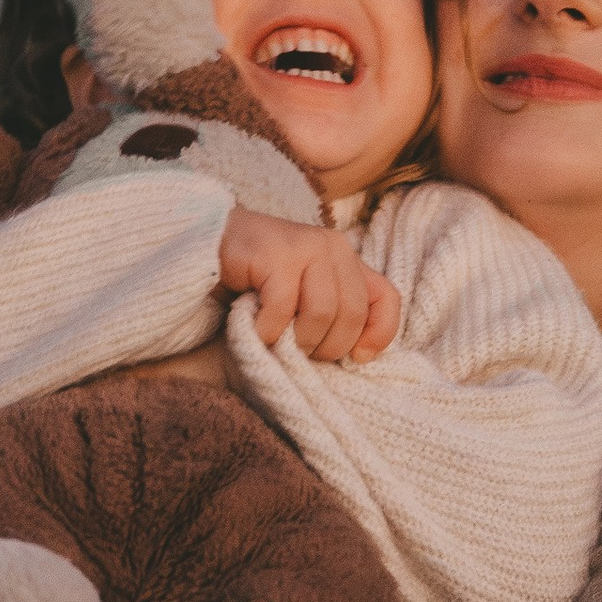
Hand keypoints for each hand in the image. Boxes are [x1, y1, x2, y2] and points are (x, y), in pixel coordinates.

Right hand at [219, 212, 401, 362]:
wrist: (214, 243)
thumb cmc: (261, 280)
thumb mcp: (307, 296)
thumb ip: (335, 314)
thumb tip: (361, 355)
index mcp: (348, 258)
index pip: (387, 298)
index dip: (379, 333)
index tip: (358, 358)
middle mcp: (334, 247)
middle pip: (352, 314)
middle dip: (328, 346)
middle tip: (301, 353)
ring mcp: (306, 246)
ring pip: (322, 312)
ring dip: (300, 340)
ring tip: (279, 342)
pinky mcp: (276, 254)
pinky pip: (283, 308)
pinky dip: (269, 330)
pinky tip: (257, 329)